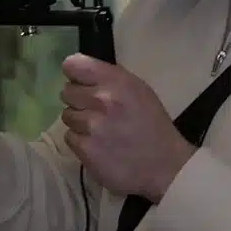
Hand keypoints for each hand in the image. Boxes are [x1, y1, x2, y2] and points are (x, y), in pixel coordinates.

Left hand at [60, 54, 195, 202]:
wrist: (164, 164)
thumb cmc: (152, 124)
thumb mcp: (139, 90)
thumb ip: (110, 79)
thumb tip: (82, 74)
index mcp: (116, 81)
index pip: (74, 65)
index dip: (75, 74)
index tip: (81, 82)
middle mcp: (101, 99)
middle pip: (67, 92)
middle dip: (78, 100)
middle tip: (95, 110)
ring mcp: (91, 125)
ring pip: (67, 115)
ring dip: (79, 122)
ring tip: (99, 130)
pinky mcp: (85, 149)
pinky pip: (70, 137)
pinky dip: (80, 141)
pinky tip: (97, 145)